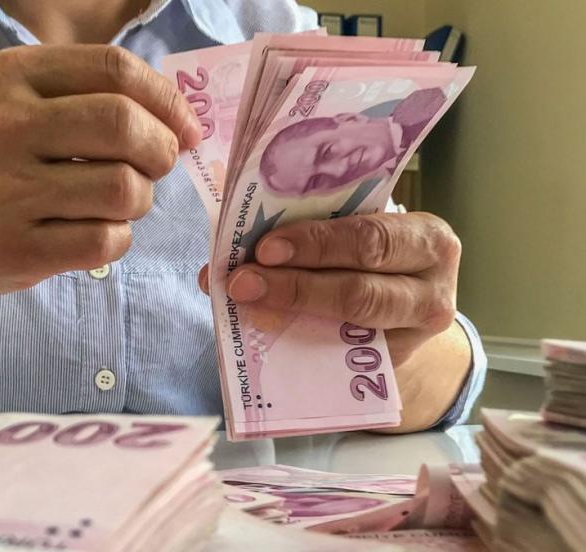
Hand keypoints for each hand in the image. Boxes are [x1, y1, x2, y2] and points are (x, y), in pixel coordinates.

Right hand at [0, 45, 200, 299]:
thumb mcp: (20, 106)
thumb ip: (92, 98)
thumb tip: (182, 123)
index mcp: (13, 76)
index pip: (115, 68)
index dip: (167, 100)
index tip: (185, 129)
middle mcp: (4, 126)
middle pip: (124, 125)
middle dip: (161, 150)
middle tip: (156, 167)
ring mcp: (5, 190)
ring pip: (123, 188)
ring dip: (140, 200)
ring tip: (118, 203)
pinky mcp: (14, 248)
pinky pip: (105, 240)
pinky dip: (118, 238)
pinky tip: (96, 233)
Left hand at [199, 213, 460, 364]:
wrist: (402, 320)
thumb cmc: (368, 263)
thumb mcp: (354, 239)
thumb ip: (308, 235)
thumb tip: (229, 253)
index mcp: (426, 238)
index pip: (370, 237)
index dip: (317, 242)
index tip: (265, 248)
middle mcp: (432, 289)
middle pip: (360, 288)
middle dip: (295, 283)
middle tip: (243, 280)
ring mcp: (416, 338)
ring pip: (353, 326)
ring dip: (291, 313)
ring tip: (246, 303)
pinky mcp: (393, 370)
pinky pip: (343, 363)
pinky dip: (296, 345)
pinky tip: (261, 336)